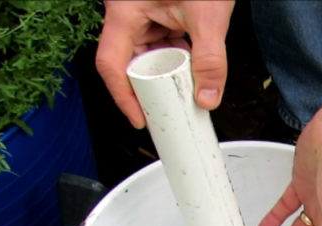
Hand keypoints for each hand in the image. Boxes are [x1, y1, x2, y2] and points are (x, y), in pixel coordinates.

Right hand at [96, 0, 234, 127]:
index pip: (112, 64)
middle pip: (129, 62)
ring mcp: (144, 14)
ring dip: (166, 72)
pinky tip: (191, 67)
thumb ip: (210, 60)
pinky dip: (176, 58)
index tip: (139, 118)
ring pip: (147, 55)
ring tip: (184, 91)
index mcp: (125, 11)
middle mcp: (129, 14)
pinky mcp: (159, 14)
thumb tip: (207, 98)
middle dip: (149, 87)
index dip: (123, 96)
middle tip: (167, 110)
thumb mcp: (208, 17)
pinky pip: (161, 43)